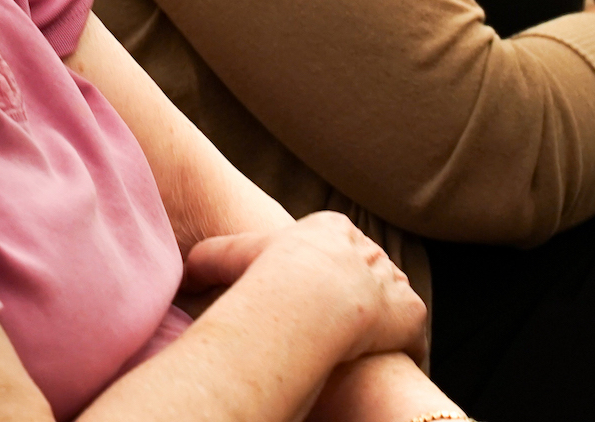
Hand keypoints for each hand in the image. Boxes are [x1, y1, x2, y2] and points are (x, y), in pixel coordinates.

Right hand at [186, 212, 425, 362]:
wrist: (310, 297)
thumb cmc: (268, 275)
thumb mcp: (230, 256)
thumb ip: (208, 260)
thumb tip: (182, 274)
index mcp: (332, 230)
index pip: (334, 247)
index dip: (323, 273)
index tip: (309, 297)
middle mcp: (370, 250)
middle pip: (365, 273)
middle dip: (356, 297)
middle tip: (335, 326)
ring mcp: (394, 281)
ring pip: (390, 302)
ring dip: (380, 324)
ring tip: (358, 348)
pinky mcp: (412, 314)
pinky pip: (412, 335)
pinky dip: (401, 350)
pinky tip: (381, 363)